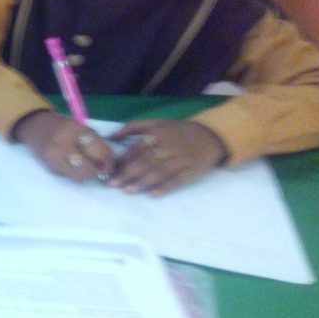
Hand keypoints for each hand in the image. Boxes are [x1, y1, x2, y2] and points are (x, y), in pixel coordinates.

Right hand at [14, 110, 114, 182]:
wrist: (35, 127)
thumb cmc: (64, 126)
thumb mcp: (81, 128)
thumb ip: (96, 144)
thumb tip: (108, 164)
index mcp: (74, 130)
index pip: (97, 151)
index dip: (108, 161)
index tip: (111, 165)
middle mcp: (62, 145)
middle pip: (88, 169)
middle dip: (98, 172)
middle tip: (101, 169)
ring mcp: (54, 158)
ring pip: (79, 176)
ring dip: (87, 174)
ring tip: (88, 167)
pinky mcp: (50, 167)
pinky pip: (69, 176)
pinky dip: (76, 173)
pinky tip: (74, 165)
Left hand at [108, 119, 227, 196]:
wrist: (209, 136)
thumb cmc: (176, 131)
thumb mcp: (156, 123)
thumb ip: (132, 127)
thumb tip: (110, 137)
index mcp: (157, 133)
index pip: (136, 148)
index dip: (122, 161)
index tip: (108, 171)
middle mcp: (168, 146)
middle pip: (145, 161)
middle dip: (127, 174)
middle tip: (112, 184)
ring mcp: (181, 158)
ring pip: (159, 172)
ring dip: (142, 182)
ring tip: (127, 190)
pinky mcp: (192, 170)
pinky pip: (177, 180)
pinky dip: (165, 188)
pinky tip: (152, 194)